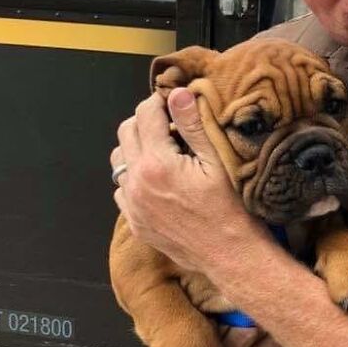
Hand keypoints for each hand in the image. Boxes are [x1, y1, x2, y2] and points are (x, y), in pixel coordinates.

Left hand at [110, 88, 264, 274]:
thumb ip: (192, 125)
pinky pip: (121, 189)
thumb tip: (178, 93)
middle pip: (126, 132)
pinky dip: (134, 178)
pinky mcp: (134, 222)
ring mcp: (132, 204)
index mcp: (157, 162)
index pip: (145, 114)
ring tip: (162, 151)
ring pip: (118, 161)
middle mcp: (137, 182)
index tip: (174, 104)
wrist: (228, 254)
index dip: (159, 102)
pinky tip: (158, 180)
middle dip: (145, 121)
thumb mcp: (215, 161)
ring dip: (135, 148)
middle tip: (169, 124)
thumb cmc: (228, 208)